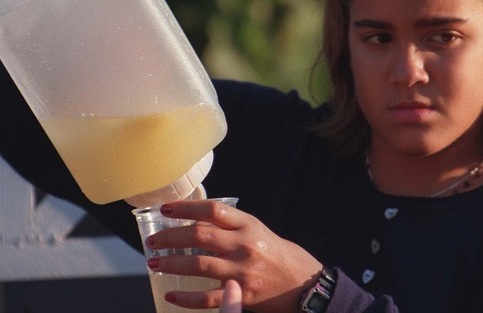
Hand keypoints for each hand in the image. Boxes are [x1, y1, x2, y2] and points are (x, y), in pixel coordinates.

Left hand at [146, 199, 321, 311]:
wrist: (306, 285)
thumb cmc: (282, 256)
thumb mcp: (261, 233)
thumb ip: (235, 228)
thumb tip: (199, 223)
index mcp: (250, 225)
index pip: (212, 210)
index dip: (185, 207)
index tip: (165, 209)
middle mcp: (245, 245)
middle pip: (199, 234)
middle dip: (170, 236)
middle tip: (153, 240)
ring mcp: (242, 270)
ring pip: (197, 264)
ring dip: (171, 262)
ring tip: (154, 263)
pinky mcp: (242, 294)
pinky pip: (206, 297)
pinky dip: (186, 297)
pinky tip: (171, 294)